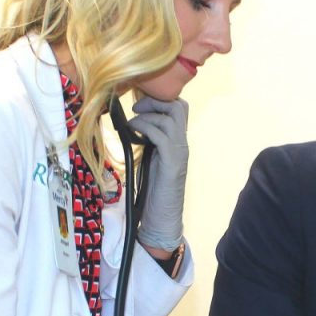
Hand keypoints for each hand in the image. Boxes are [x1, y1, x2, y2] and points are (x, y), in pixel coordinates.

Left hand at [129, 96, 188, 250]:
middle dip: (156, 101)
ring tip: (132, 123)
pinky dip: (145, 127)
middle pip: (178, 106)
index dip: (160, 99)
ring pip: (170, 117)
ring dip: (148, 114)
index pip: (179, 107)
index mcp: (177, 141)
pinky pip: (161, 134)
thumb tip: (135, 124)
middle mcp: (182, 143)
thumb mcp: (151, 159)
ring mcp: (179, 152)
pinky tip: (133, 132)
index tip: (139, 104)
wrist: (163, 216)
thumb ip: (149, 141)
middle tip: (136, 108)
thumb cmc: (154, 191)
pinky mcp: (172, 162)